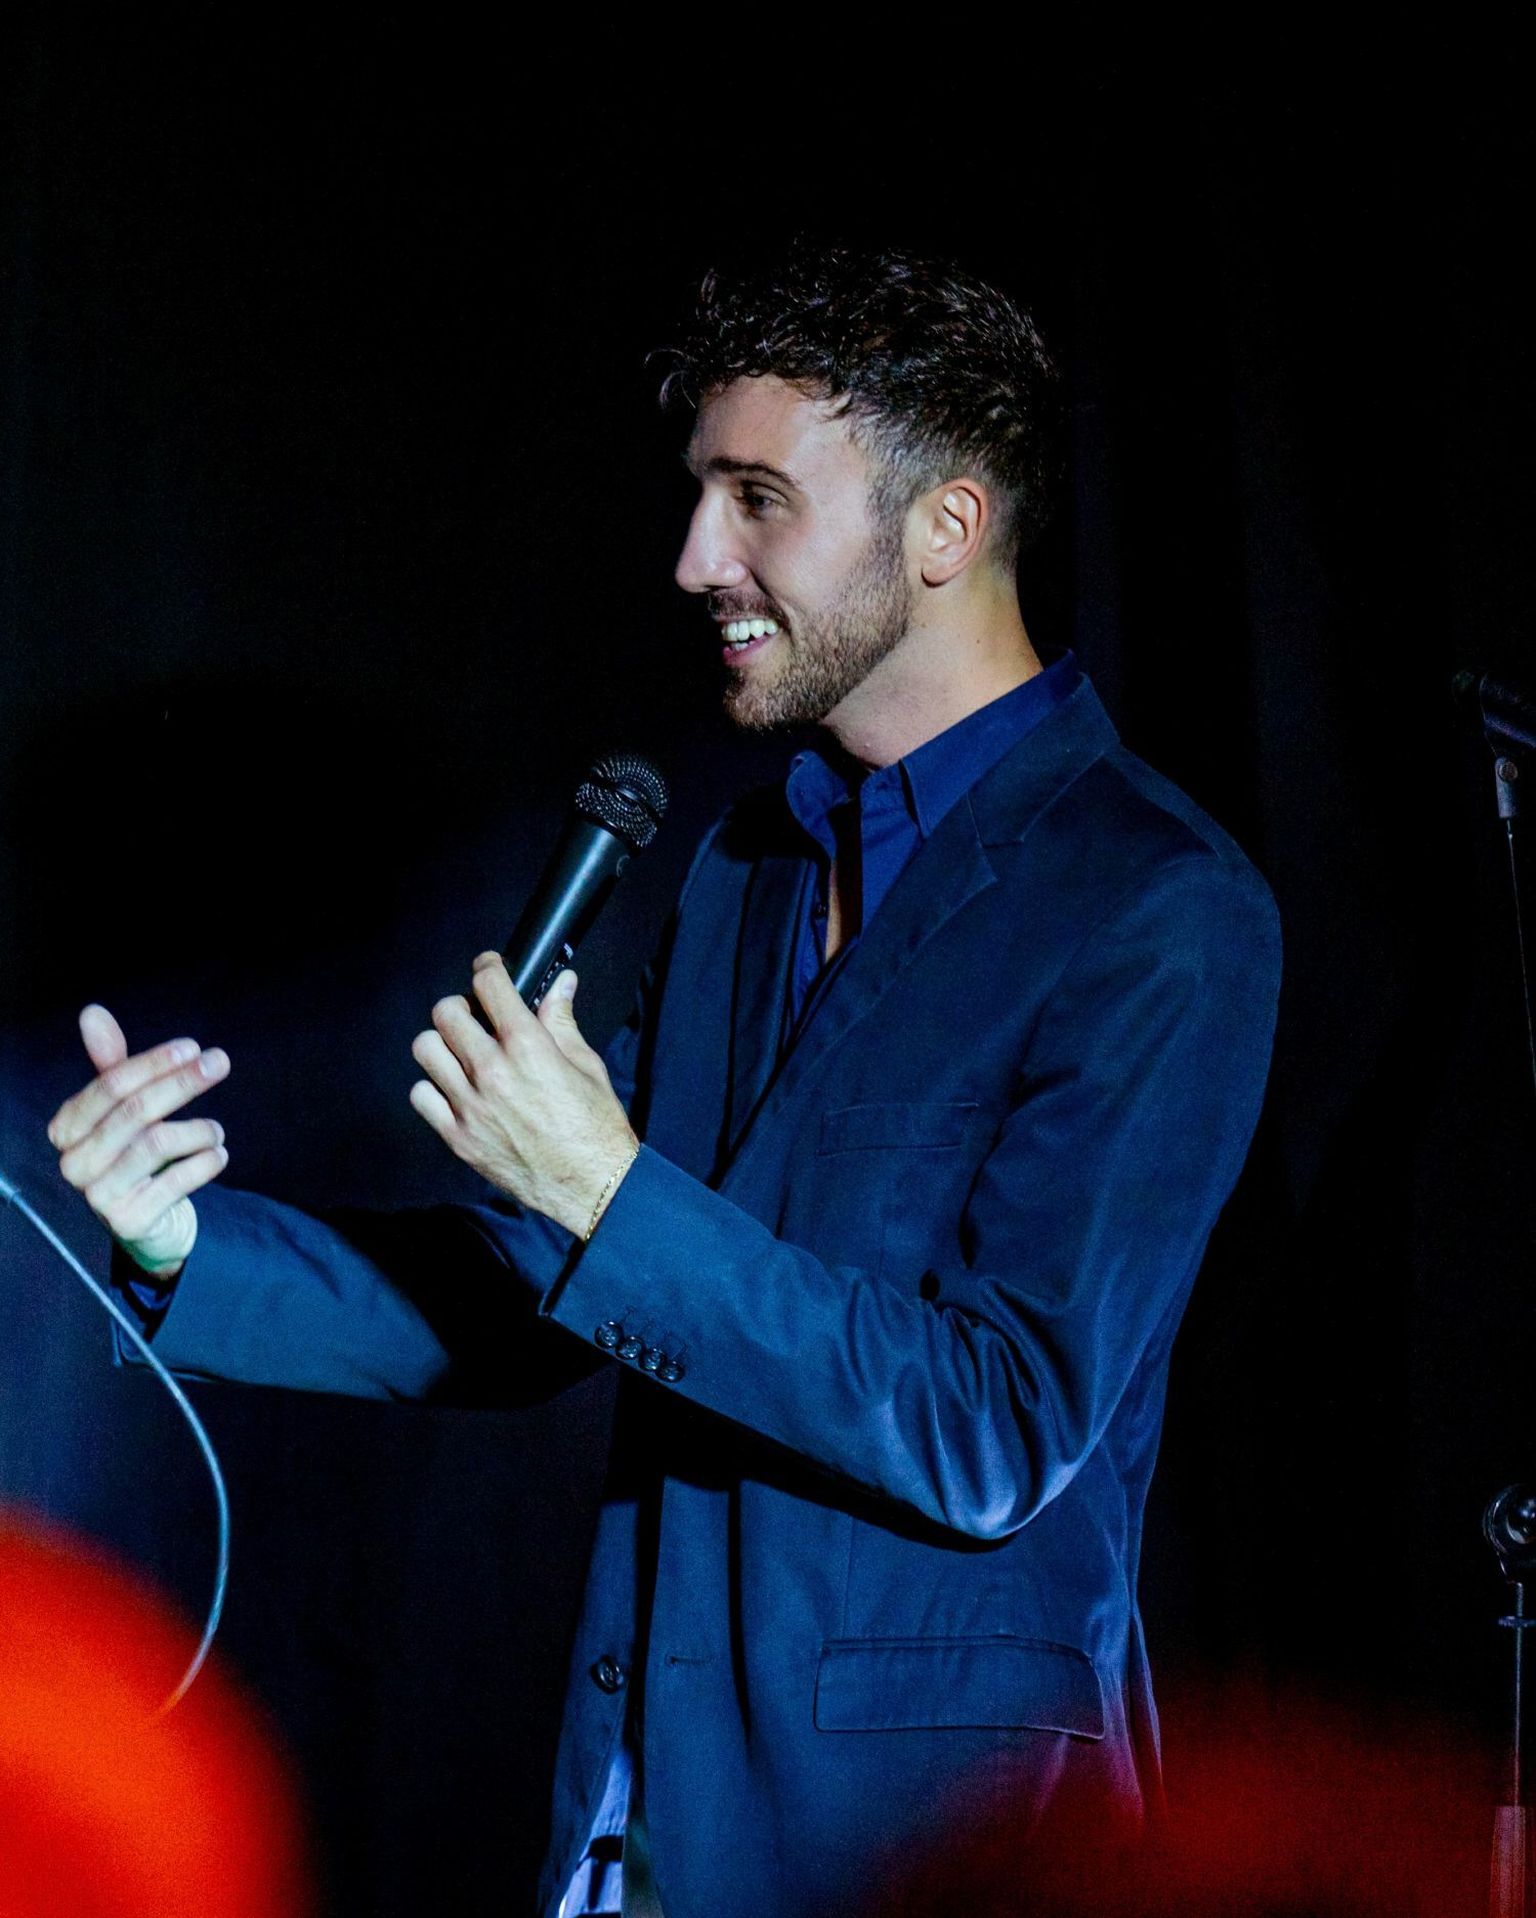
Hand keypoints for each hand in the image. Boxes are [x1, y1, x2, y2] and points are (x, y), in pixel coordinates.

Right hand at [47, 1005, 231, 1277]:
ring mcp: (98, 1197)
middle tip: (220, 1062)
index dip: (154, 1062)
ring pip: (157, 1143)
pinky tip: (218, 1155)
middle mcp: (74, 1163)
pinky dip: (206, 1162)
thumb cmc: (137, 1155)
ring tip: (216, 1132)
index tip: (193, 1047)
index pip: (111, 1085)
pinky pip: (177, 1180)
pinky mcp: (129, 1222)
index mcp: (67, 1129)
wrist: (152, 1223)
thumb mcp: (125, 1109)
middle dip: (183, 1082)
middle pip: (135, 1111)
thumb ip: (112, 1063)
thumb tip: (92, 1012)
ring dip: (199, 1130)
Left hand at [409, 955, 637, 1238]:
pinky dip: (433, 1088)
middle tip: (475, 1017)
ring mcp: (469, 1105)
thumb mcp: (586, 1065)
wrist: (592, 1185)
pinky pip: (422, 1096)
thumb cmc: (596, 1125)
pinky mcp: (458, 1137)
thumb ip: (562, 1021)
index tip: (489, 969)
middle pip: (446, 1012)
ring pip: (426, 1049)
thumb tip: (561, 985)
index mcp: (528, 1047)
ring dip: (442, 1044)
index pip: (489, 985)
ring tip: (460, 1053)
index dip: (488, 968)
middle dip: (461, 1006)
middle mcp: (492, 1071)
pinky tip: (454, 1090)